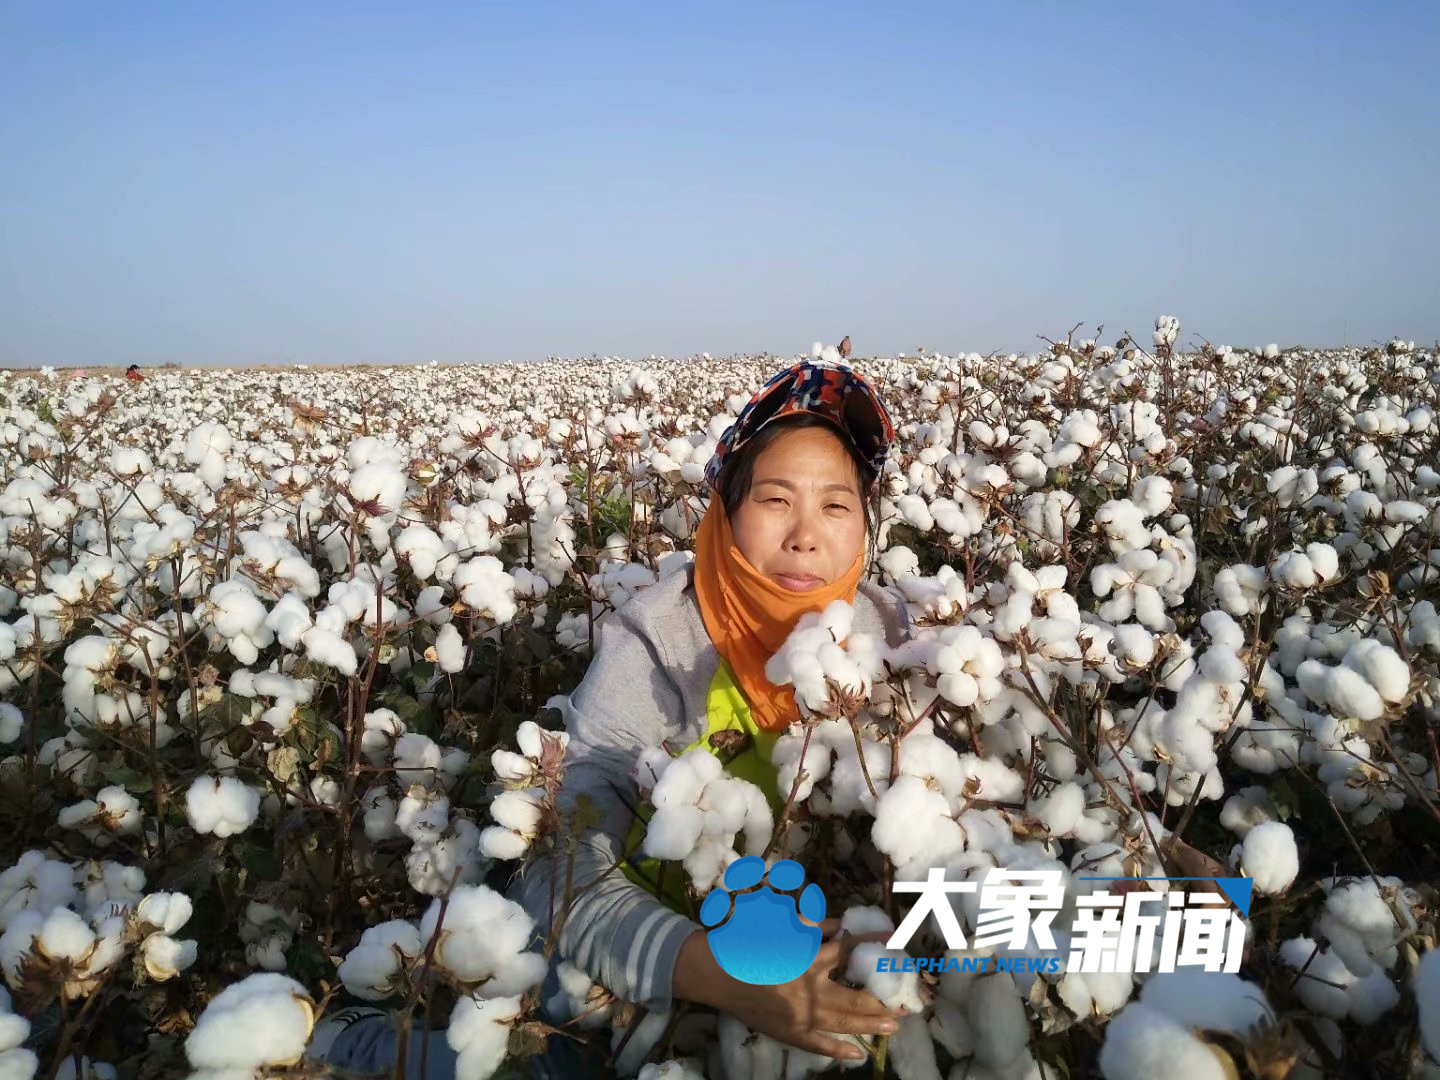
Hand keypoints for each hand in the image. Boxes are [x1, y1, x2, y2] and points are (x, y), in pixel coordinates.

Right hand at [673, 923, 902, 1061]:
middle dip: (882, 997)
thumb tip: (839, 927)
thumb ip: (811, 927)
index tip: (892, 942)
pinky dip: (838, 1050)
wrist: (713, 973)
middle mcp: (809, 991)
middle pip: (855, 997)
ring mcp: (800, 1017)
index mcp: (807, 959)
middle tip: (905, 998)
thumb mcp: (778, 926)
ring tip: (895, 1024)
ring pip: (844, 1023)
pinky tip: (858, 1054)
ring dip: (872, 1024)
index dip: (872, 945)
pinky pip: (818, 1045)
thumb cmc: (744, 943)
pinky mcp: (789, 1034)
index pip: (848, 951)